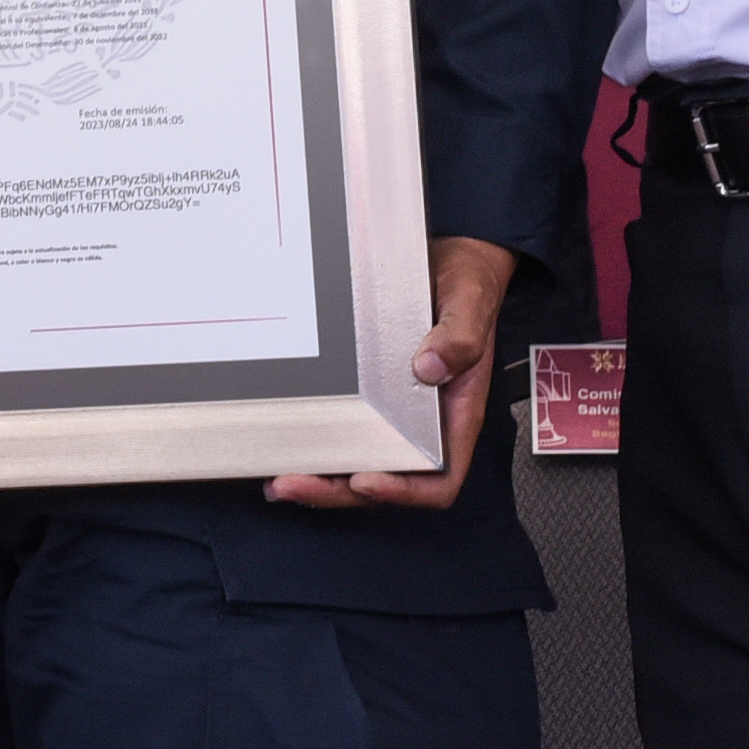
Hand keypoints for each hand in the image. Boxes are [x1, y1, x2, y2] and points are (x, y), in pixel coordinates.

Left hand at [266, 237, 513, 513]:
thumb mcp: (470, 302)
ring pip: (359, 461)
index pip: (439, 477)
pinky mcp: (369, 393)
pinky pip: (344, 429)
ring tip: (279, 479)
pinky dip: (317, 443)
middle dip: (339, 490)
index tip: (366, 480)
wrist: (450, 258)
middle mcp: (423, 421)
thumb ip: (460, 337)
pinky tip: (286, 442)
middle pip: (385, 478)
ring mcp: (393, 410)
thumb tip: (430, 368)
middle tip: (293, 485)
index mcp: (455, 413)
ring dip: (320, 476)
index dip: (404, 490)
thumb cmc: (467, 285)